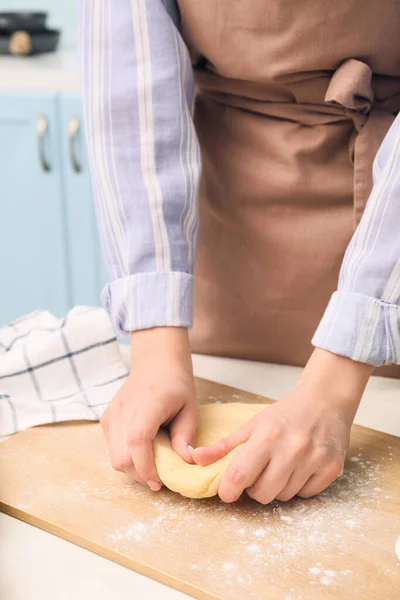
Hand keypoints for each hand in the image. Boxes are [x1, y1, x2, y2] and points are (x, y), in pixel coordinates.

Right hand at [100, 327, 196, 490]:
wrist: (155, 363)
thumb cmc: (176, 384)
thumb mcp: (190, 408)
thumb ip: (186, 435)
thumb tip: (186, 462)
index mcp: (147, 405)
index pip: (137, 442)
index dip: (145, 468)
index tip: (158, 482)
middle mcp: (123, 411)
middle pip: (121, 457)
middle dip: (140, 474)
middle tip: (160, 477)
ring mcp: (111, 415)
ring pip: (114, 457)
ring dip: (133, 468)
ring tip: (152, 463)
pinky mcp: (106, 419)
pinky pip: (112, 447)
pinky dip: (126, 456)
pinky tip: (141, 449)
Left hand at [192, 349, 372, 503]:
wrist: (325, 402)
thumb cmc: (284, 414)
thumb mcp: (252, 425)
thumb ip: (223, 446)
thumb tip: (194, 459)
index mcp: (266, 436)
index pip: (239, 476)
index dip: (228, 490)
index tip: (228, 490)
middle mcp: (291, 448)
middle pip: (262, 494)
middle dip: (255, 488)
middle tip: (259, 472)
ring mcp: (314, 459)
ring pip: (284, 496)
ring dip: (278, 487)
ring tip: (281, 466)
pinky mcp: (331, 468)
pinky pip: (306, 495)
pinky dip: (299, 486)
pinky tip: (300, 468)